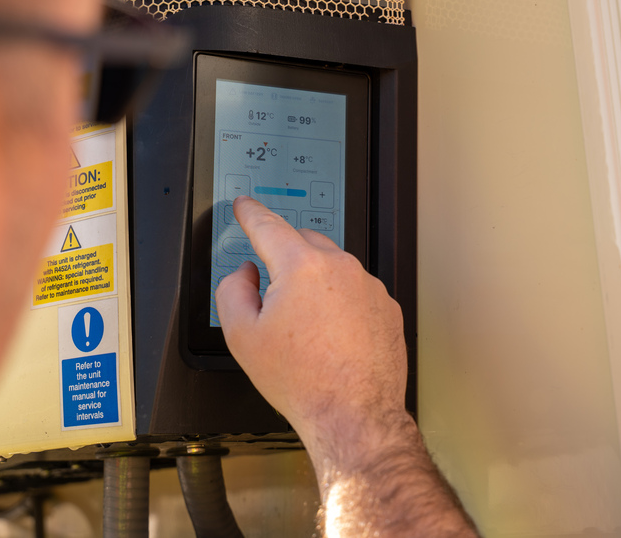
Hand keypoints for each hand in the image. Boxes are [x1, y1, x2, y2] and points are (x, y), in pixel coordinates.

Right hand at [216, 197, 478, 536]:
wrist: (353, 415)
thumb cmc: (304, 381)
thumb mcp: (242, 336)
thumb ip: (233, 290)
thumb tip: (246, 275)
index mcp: (302, 267)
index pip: (268, 226)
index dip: (251, 213)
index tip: (246, 206)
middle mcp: (340, 268)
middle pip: (303, 242)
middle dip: (285, 258)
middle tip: (274, 298)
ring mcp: (369, 286)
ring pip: (332, 267)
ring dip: (315, 283)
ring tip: (306, 332)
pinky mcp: (387, 306)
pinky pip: (355, 290)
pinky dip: (340, 303)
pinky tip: (331, 338)